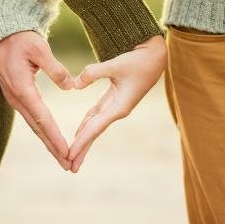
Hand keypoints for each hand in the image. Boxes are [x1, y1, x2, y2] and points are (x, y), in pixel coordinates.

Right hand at [0, 31, 73, 169]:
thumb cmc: (18, 39)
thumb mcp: (38, 48)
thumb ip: (55, 68)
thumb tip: (71, 86)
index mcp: (23, 89)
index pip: (43, 119)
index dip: (55, 137)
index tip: (67, 152)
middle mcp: (17, 98)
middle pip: (38, 129)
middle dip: (53, 148)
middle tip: (68, 165)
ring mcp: (15, 99)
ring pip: (34, 125)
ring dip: (48, 142)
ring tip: (62, 157)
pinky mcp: (16, 96)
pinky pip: (31, 118)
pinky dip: (42, 131)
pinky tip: (50, 138)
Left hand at [68, 35, 167, 172]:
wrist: (155, 56)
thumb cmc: (139, 60)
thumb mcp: (116, 64)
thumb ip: (93, 73)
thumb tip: (74, 85)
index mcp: (119, 107)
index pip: (95, 129)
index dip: (81, 142)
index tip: (68, 155)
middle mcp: (117, 111)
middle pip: (94, 134)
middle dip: (82, 150)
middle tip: (69, 167)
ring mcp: (115, 106)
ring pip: (94, 126)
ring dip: (83, 140)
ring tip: (72, 155)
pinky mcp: (113, 99)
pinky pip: (96, 116)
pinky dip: (86, 125)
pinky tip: (79, 133)